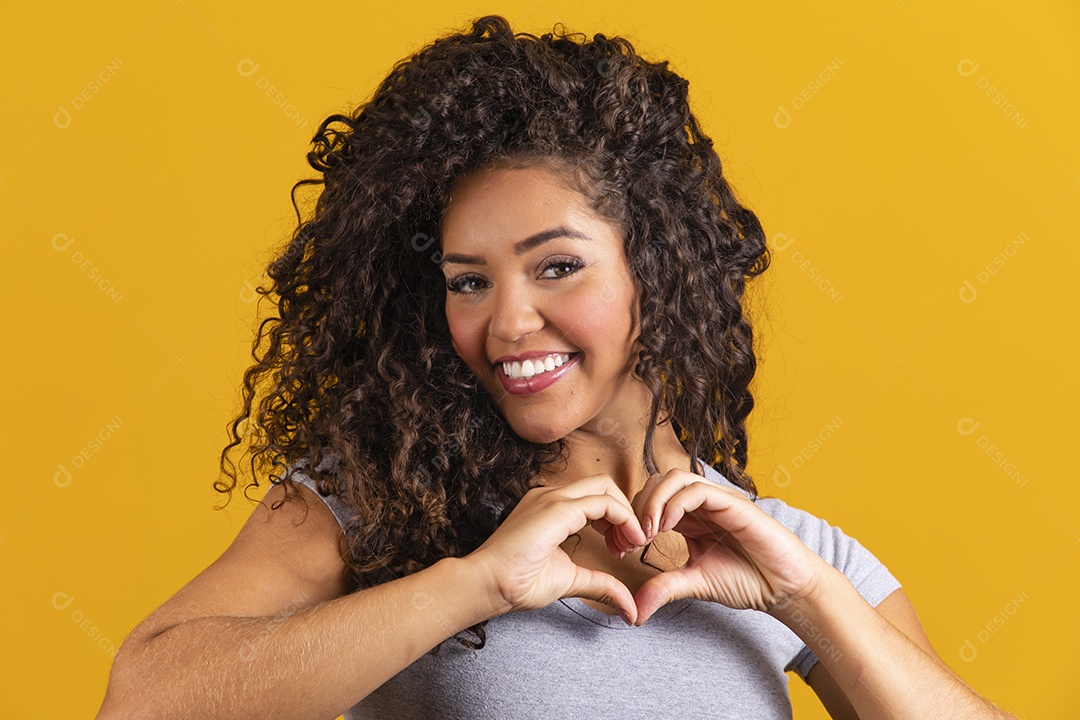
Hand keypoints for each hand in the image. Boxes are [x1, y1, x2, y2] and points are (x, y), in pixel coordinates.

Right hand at [467, 474, 647, 622]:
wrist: (487, 584)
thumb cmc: (517, 583)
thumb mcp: (570, 580)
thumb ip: (600, 585)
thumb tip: (630, 610)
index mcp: (550, 508)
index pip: (595, 497)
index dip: (616, 520)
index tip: (621, 550)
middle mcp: (551, 496)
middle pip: (604, 486)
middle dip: (626, 512)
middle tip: (631, 545)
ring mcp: (552, 498)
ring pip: (605, 487)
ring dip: (626, 515)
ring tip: (629, 546)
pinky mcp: (556, 508)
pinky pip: (603, 502)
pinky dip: (623, 518)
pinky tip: (625, 543)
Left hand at [631, 468, 828, 623]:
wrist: (785, 588)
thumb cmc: (747, 581)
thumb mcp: (696, 583)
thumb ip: (665, 588)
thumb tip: (634, 612)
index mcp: (690, 517)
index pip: (651, 499)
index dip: (631, 518)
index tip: (621, 547)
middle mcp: (702, 504)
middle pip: (657, 482)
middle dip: (637, 506)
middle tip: (630, 539)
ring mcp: (718, 500)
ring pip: (674, 479)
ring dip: (653, 502)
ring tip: (646, 532)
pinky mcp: (734, 504)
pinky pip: (697, 491)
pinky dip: (675, 504)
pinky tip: (664, 528)